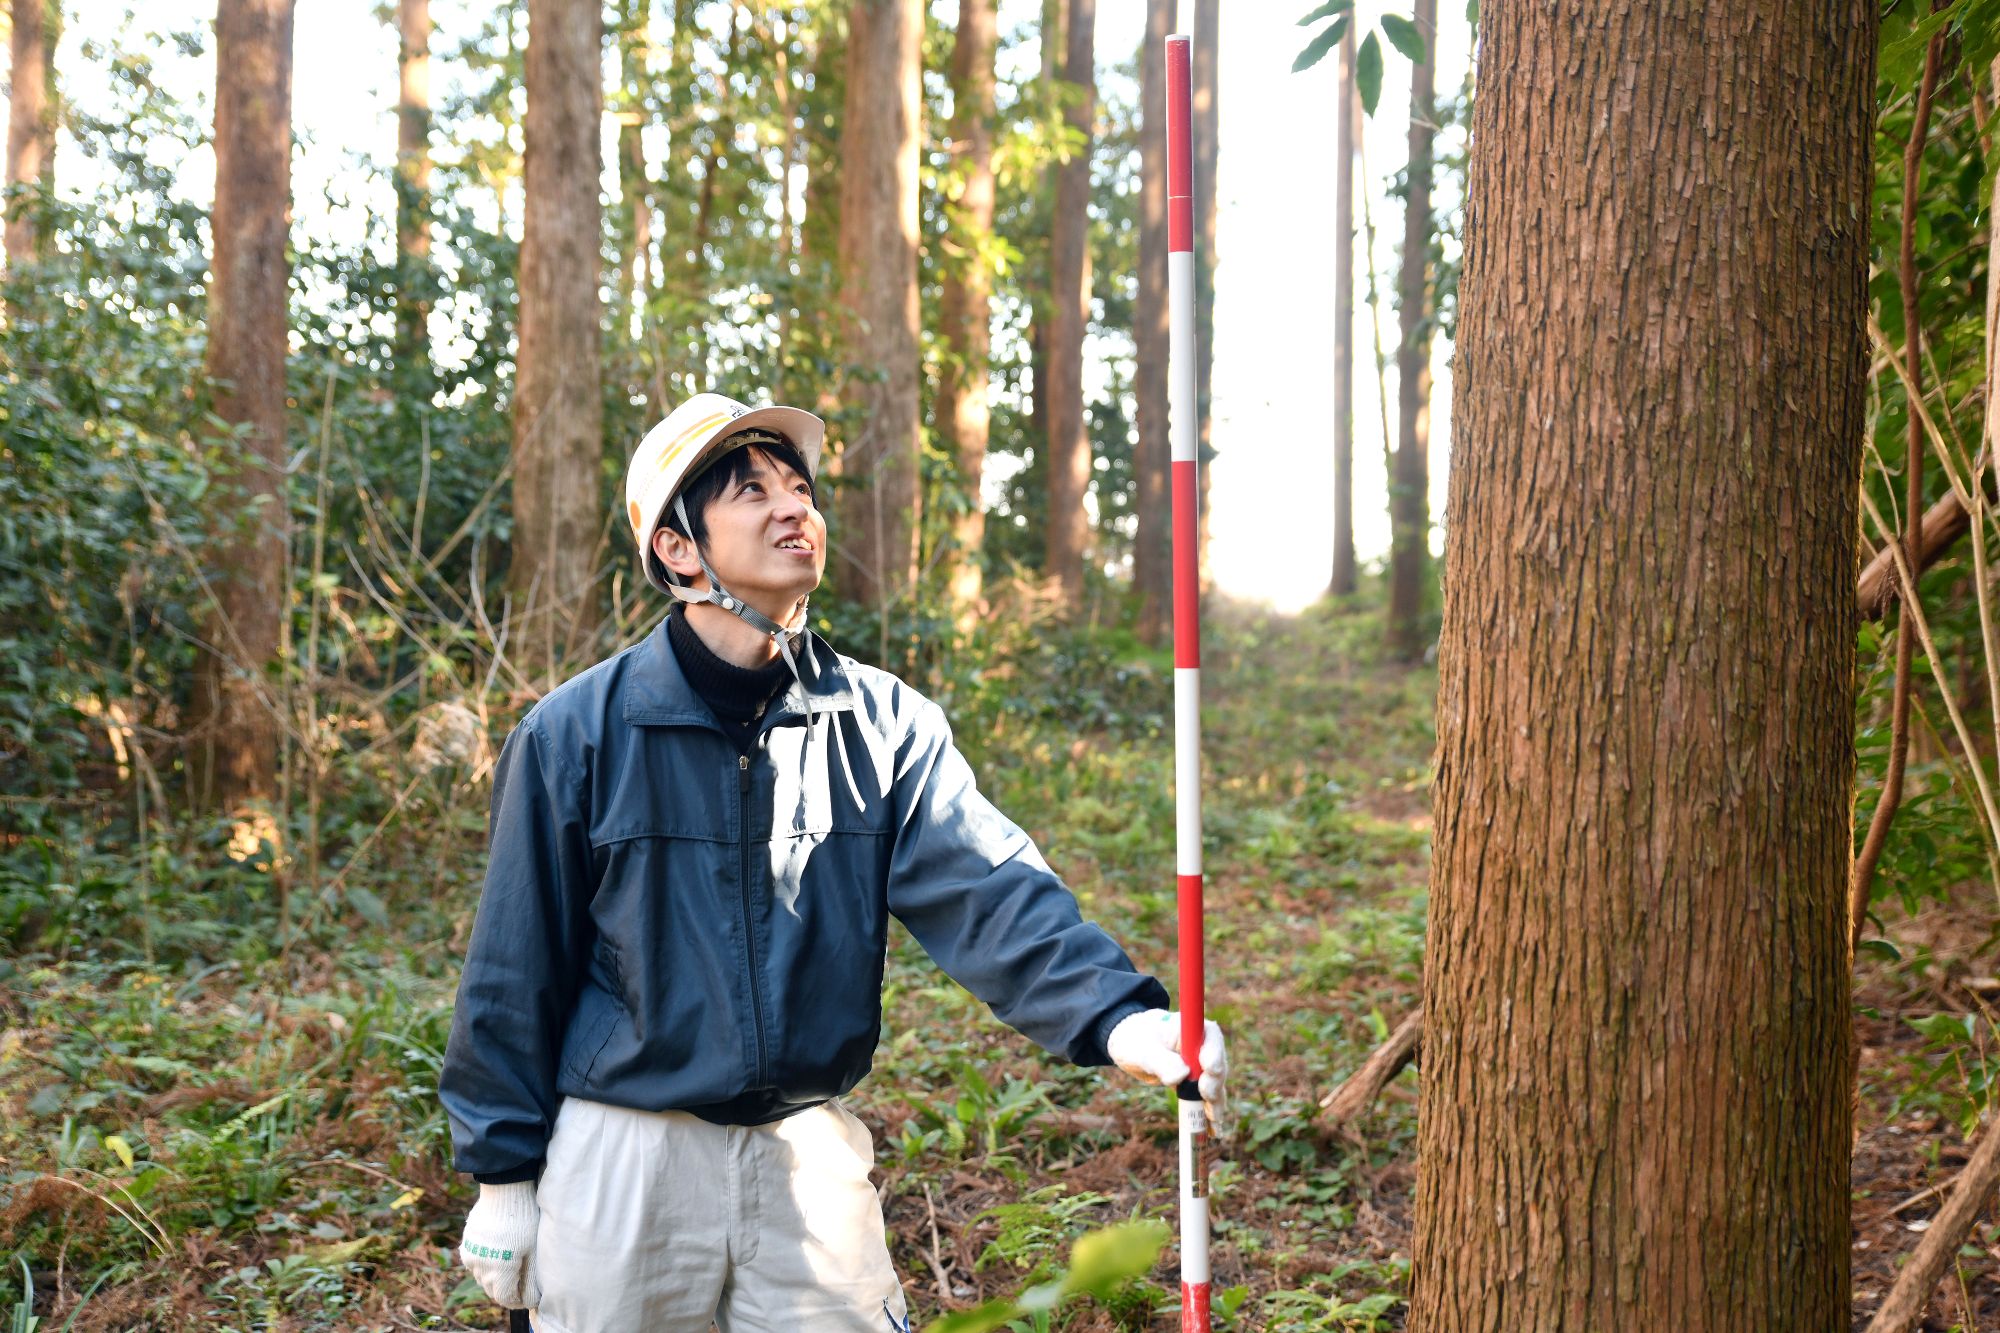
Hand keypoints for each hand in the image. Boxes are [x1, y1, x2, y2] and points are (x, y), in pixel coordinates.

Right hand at [459, 1181, 540, 1309]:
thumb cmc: (525, 1219)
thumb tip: (531, 1301)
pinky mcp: (466, 1244)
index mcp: (500, 1271)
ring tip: (510, 1264)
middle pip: (492, 1290)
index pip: (505, 1299)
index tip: (527, 1296)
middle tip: (521, 1280)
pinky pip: (474, 1263)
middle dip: (506, 1290)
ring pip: (482, 1277)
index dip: (517, 1301)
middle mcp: (481, 1267)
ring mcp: (471, 1255)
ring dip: (494, 1277)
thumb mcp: (533, 1250)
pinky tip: (496, 1253)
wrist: (505, 1190)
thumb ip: (530, 1280)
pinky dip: (484, 1264)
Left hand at [1106, 1008, 1228, 1132]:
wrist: (1131, 1045)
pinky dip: (1209, 1112)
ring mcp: (1200, 1064)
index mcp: (1189, 1028)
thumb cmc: (1134, 1040)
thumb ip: (1160, 1060)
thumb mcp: (1141, 1050)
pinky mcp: (1196, 1081)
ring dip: (1215, 1102)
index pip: (1210, 1035)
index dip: (1213, 1051)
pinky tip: (1212, 1129)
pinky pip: (1207, 1097)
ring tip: (1213, 1121)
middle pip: (1217, 1063)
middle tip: (1206, 1095)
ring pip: (1215, 1083)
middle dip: (1214, 1081)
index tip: (1207, 1068)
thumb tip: (1181, 1075)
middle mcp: (1200, 1045)